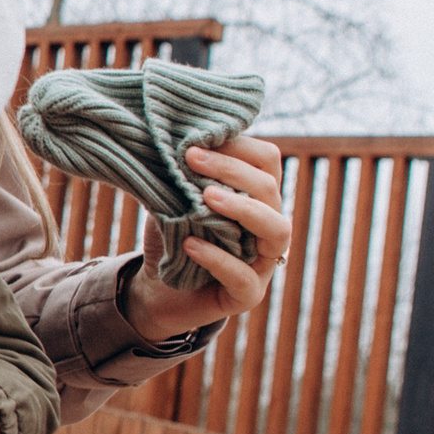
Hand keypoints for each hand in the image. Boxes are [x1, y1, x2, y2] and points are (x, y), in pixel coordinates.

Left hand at [123, 135, 292, 341]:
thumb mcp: (172, 198)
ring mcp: (264, 262)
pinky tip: (190, 244)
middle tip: (192, 158)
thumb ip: (181, 174)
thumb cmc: (171, 237)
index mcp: (255, 197)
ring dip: (243, 208)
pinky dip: (218, 258)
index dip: (237, 146)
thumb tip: (177, 140)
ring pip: (277, 229)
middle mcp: (268, 225)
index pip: (266, 160)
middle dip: (232, 170)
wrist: (155, 290)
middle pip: (270, 189)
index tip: (196, 139)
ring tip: (206, 197)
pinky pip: (244, 276)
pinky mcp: (248, 295)